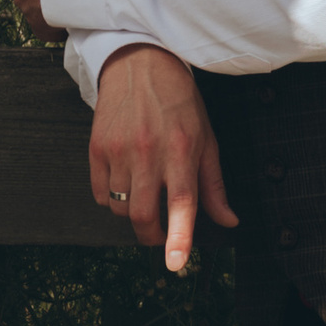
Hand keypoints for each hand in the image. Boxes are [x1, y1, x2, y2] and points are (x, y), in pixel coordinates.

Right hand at [89, 44, 236, 271]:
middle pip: (140, 214)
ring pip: (119, 208)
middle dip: (151, 236)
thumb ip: (214, 185)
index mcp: (181, 150)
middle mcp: (148, 152)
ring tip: (143, 195)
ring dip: (132, 213)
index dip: (178, 236)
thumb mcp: (205, 139)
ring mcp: (118, 150)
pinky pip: (100, 194)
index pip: (181, 202)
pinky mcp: (96, 148)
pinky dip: (111, 200)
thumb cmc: (179, 102)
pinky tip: (124, 183)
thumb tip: (228, 221)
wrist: (139, 63)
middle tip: (160, 236)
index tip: (175, 263)